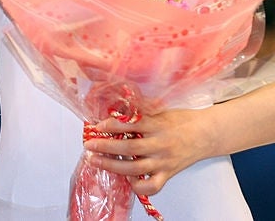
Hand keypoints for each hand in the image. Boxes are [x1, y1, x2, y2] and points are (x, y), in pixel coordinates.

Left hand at [84, 107, 217, 196]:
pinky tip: (126, 178)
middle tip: (89, 146)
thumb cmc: (183, 120)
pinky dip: (137, 186)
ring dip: (112, 165)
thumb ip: (140, 113)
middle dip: (105, 147)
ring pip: (136, 168)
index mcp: (158, 125)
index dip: (111, 125)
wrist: (208, 133)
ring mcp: (165, 161)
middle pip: (129, 147)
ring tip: (95, 161)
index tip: (97, 126)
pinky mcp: (169, 173)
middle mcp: (161, 144)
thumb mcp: (161, 110)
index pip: (131, 125)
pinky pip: (152, 186)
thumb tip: (114, 112)